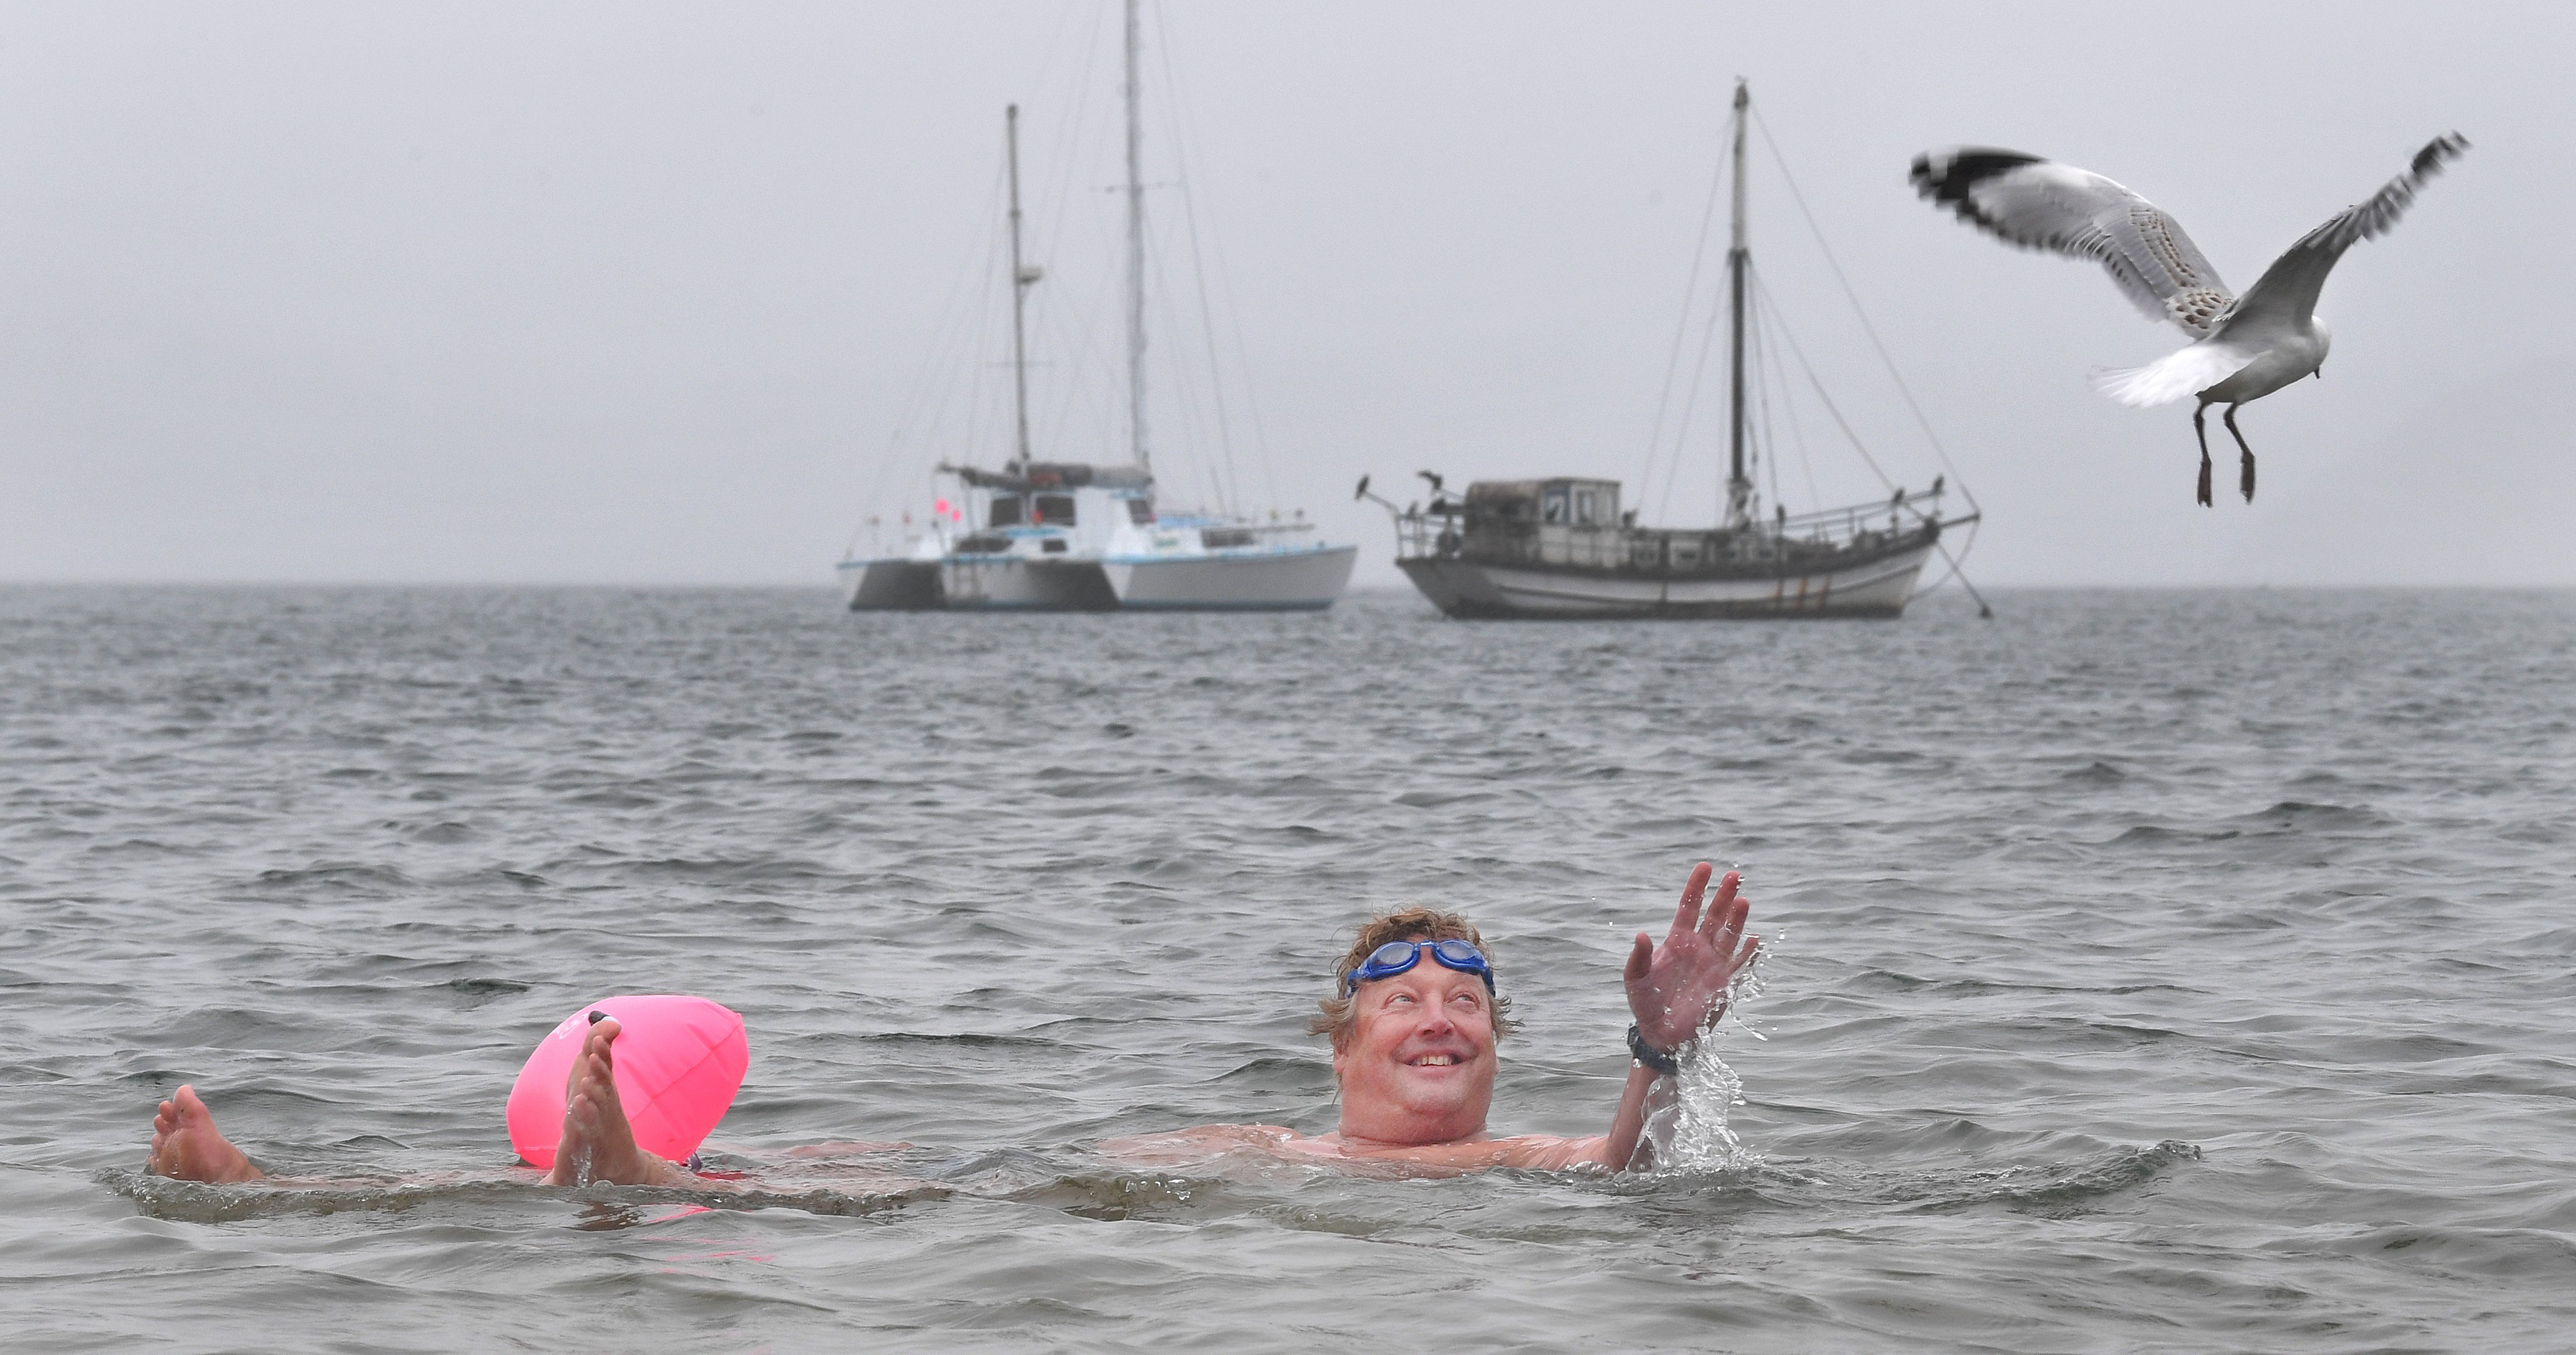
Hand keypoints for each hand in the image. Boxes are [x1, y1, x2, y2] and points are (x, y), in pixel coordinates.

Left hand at [1623, 862, 1757, 1051]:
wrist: (1662, 1034)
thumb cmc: (1645, 1003)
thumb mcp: (1635, 978)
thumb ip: (1638, 956)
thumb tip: (1640, 934)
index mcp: (1677, 940)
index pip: (1690, 906)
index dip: (1697, 886)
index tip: (1705, 867)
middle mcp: (1699, 947)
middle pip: (1715, 915)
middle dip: (1724, 895)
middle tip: (1734, 875)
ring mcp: (1714, 964)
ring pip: (1729, 935)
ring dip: (1737, 918)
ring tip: (1743, 900)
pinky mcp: (1725, 983)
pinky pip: (1740, 964)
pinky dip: (1748, 952)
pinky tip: (1754, 938)